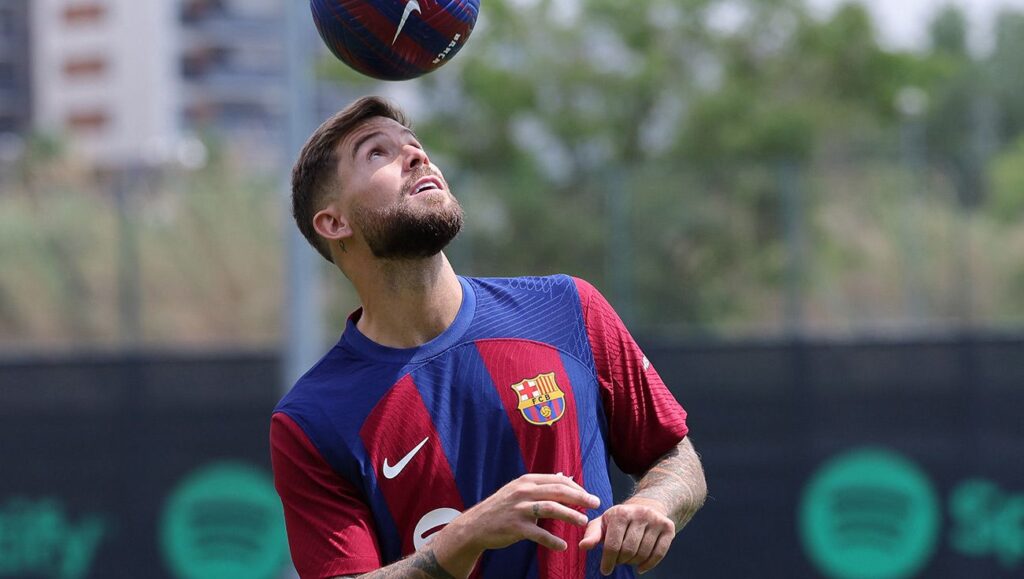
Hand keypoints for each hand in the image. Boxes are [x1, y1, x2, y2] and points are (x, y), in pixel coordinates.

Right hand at [431, 473, 600, 576]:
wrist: (475, 526)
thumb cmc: (500, 509)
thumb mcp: (517, 491)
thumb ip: (539, 486)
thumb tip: (564, 479)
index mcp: (526, 481)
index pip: (557, 480)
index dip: (576, 487)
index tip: (588, 495)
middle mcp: (523, 492)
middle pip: (558, 491)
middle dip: (580, 497)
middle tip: (595, 503)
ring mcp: (519, 509)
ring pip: (551, 509)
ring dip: (570, 515)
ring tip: (583, 522)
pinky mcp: (515, 527)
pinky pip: (538, 534)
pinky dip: (552, 540)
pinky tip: (562, 546)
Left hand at [578, 498, 674, 575]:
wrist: (648, 504)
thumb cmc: (620, 518)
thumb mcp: (603, 522)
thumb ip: (592, 534)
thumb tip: (583, 546)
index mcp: (620, 513)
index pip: (613, 545)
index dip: (608, 561)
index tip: (605, 570)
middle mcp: (639, 513)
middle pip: (629, 551)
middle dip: (621, 561)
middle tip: (618, 560)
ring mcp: (655, 520)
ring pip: (643, 553)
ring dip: (634, 563)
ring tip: (628, 560)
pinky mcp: (668, 527)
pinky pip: (659, 553)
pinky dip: (649, 565)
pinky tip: (641, 567)